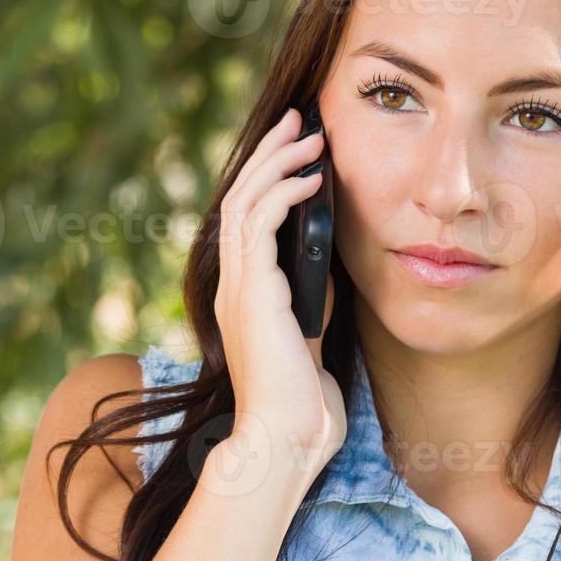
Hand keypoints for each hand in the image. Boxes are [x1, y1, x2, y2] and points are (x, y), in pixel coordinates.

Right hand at [215, 107, 346, 476]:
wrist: (285, 440)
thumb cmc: (303, 399)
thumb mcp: (311, 330)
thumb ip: (310, 290)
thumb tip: (329, 250)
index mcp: (242, 293)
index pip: (246, 218)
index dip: (269, 177)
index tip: (297, 148)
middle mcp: (231, 284)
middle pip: (241, 197)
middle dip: (271, 154)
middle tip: (299, 120)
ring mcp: (237, 286)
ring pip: (246, 200)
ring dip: (279, 162)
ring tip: (311, 137)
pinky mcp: (252, 291)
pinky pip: (261, 222)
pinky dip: (285, 193)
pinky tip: (313, 180)